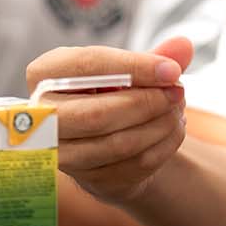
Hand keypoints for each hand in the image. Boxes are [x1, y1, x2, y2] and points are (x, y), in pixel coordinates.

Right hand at [23, 39, 189, 204]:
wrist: (106, 135)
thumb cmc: (111, 91)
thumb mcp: (129, 67)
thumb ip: (156, 56)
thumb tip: (183, 46)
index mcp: (45, 74)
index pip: (87, 67)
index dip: (134, 67)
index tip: (171, 70)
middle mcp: (43, 116)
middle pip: (96, 114)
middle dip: (146, 102)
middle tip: (178, 92)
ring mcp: (63, 153)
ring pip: (116, 144)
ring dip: (159, 125)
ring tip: (178, 110)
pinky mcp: (89, 179)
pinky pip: (133, 165)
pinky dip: (163, 146)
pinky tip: (174, 130)